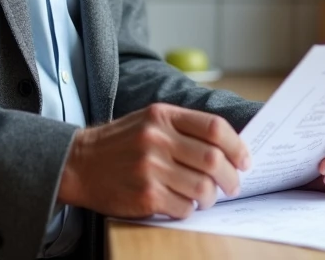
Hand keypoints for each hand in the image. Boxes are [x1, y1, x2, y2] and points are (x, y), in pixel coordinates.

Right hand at [57, 103, 251, 219]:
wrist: (78, 163)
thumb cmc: (121, 143)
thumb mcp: (150, 120)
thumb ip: (184, 128)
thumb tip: (229, 148)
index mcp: (162, 115)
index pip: (215, 128)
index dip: (238, 146)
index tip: (245, 161)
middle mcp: (157, 139)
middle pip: (213, 160)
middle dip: (231, 177)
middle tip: (233, 185)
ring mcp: (150, 168)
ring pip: (202, 188)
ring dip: (211, 198)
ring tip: (206, 198)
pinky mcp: (144, 195)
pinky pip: (183, 208)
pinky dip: (188, 209)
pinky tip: (181, 204)